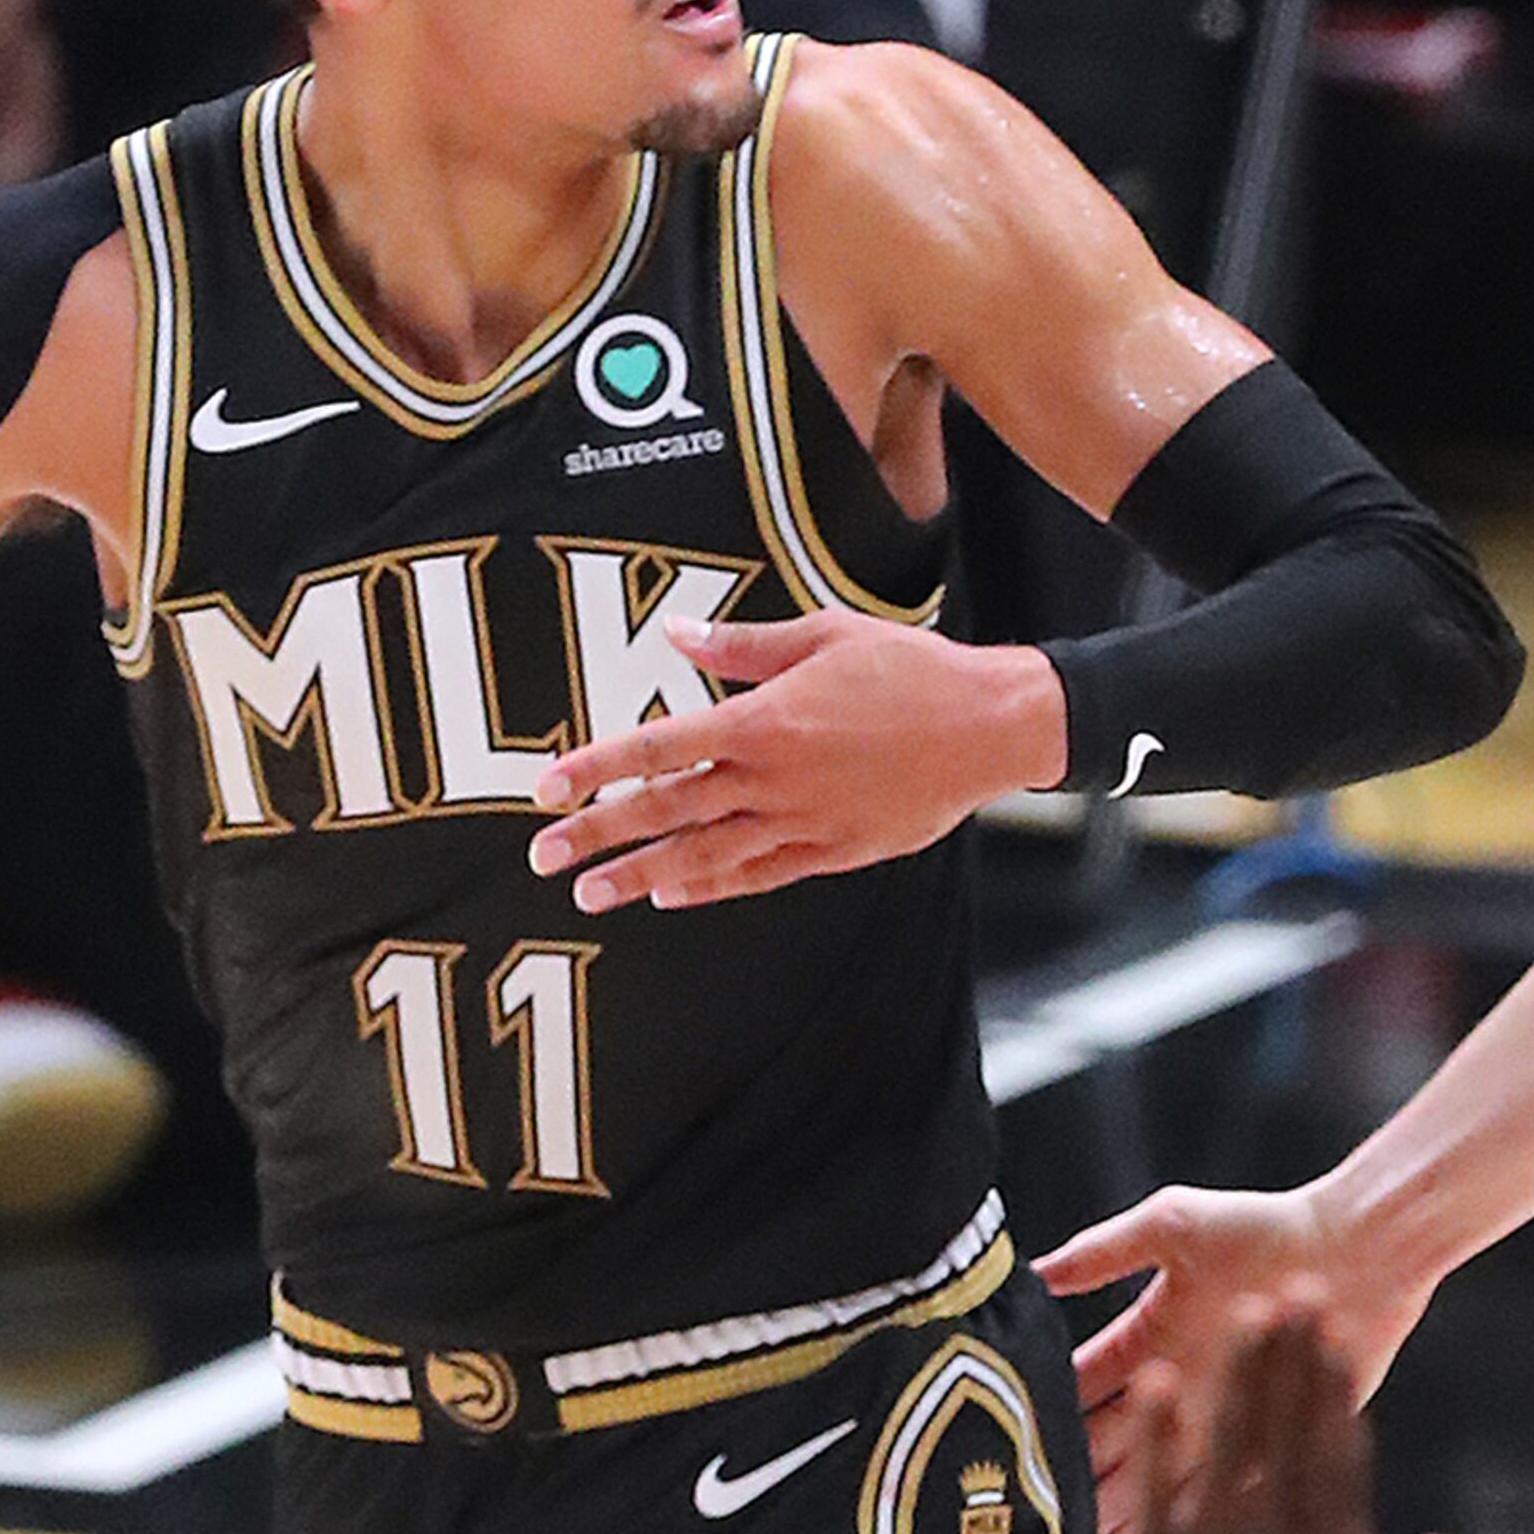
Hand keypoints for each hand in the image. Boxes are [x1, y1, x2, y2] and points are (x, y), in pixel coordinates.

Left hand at [526, 616, 1062, 908]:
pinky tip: (672, 898)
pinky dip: (713, 889)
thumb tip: (675, 637)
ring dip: (644, 876)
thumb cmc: (909, 669)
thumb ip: (742, 646)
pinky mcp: (835, 851)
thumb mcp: (823, 636)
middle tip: (543, 859)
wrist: (990, 726)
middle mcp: (773, 780)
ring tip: (592, 895)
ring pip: (706, 857)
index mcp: (763, 721)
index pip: (658, 748)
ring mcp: (803, 822)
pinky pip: (760, 875)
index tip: (545, 788)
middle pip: (668, 812)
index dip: (597, 769)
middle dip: (600, 835)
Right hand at [1040, 1182, 1428, 1533]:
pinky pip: (1221, 1487)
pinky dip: (1192, 1515)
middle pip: (1111, 1439)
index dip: (1048, 1410)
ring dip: (1122, 1504)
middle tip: (1027, 1512)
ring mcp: (1222, 1416)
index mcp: (1149, 1335)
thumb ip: (1104, 1251)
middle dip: (1072, 1472)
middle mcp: (1179, 1383)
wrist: (1358, 1249)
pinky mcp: (1269, 1440)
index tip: (1003, 1441)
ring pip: (1159, 1473)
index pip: (1083, 1382)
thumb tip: (1032, 1271)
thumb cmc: (1265, 1227)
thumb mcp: (1173, 1226)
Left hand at [1111, 1295, 1458, 1533]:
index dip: (1338, 1385)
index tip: (1339, 1329)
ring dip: (1238, 1373)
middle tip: (1298, 1284)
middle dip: (1293, 1354)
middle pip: (1288, 1427)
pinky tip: (1161, 1380)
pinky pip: (1157, 1487)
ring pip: (1228, 1442)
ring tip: (1245, 1310)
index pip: (1340, 1450)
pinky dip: (1160, 1434)